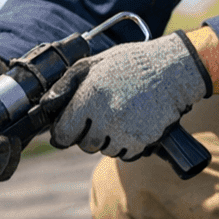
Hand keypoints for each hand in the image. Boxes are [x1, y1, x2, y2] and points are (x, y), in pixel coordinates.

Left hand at [48, 33, 210, 158]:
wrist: (172, 70)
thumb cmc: (130, 64)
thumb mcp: (93, 64)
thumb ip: (65, 84)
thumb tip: (45, 105)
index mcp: (90, 96)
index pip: (64, 134)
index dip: (62, 134)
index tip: (66, 130)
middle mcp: (106, 117)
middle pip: (85, 144)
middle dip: (88, 133)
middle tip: (99, 115)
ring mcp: (126, 131)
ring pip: (105, 150)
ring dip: (107, 139)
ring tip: (119, 116)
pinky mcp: (143, 140)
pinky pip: (125, 153)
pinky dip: (126, 144)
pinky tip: (131, 124)